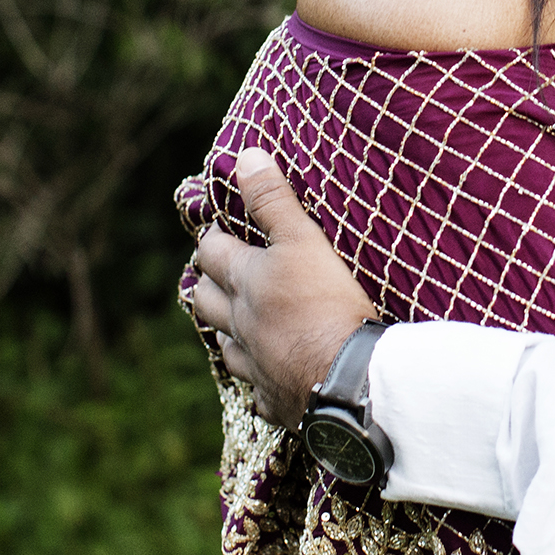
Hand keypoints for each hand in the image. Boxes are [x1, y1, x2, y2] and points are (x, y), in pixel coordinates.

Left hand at [189, 148, 377, 427]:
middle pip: (206, 302)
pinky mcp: (275, 398)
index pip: (212, 253)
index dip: (212, 238)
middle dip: (206, 284)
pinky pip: (256, 391)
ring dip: (226, 332)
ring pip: (226, 347)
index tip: (216, 231)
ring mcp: (255, 365)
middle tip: (217, 274)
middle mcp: (241, 324)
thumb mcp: (303, 241)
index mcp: (247, 283)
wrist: (348, 377)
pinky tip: (268, 377)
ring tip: (235, 323)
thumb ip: (274, 201)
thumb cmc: (326, 303)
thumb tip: (246, 155)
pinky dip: (259, 380)